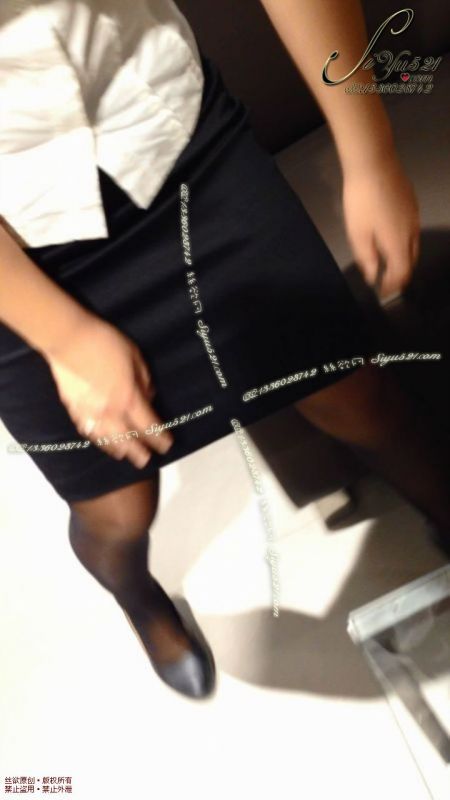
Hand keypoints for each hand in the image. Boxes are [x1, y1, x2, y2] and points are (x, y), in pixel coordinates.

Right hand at [44, 315, 173, 467]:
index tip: (167, 444)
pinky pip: (87, 431)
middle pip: (128, 440)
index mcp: (128, 398)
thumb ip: (144, 380)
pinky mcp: (73, 409)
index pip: (148, 425)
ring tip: (124, 456)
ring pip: (106, 439)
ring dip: (117, 449)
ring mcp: (89, 413)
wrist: (68, 339)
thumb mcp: (135, 357)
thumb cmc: (105, 343)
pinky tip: (100, 441)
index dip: (159, 437)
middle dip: (139, 452)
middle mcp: (110, 411)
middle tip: (146, 461)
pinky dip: (97, 440)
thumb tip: (149, 397)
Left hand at [342, 151, 419, 298]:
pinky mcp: (411, 203)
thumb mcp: (358, 233)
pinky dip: (404, 242)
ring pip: (413, 244)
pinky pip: (411, 230)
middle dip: (400, 274)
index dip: (393, 285)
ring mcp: (414, 216)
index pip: (402, 272)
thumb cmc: (361, 200)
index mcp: (398, 242)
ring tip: (388, 263)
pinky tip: (391, 238)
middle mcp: (412, 231)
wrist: (373, 162)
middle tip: (387, 281)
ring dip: (403, 257)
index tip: (383, 292)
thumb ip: (366, 257)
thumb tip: (372, 275)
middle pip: (411, 260)